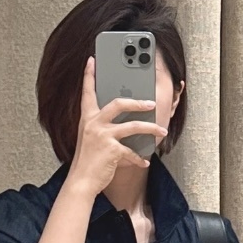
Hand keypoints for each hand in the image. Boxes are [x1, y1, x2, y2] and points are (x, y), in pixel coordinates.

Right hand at [66, 57, 168, 196]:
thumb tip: (126, 121)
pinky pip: (132, 151)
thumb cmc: (88, 161)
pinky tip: (145, 161)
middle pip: (118, 103)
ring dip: (150, 128)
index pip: (87, 92)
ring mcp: (103, 136)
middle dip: (137, 102)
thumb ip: (103, 127)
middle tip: (151, 103)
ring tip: (161, 130)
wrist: (81, 181)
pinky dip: (140, 158)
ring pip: (132, 126)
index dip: (89, 76)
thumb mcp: (91, 139)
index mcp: (87, 118)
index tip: (92, 60)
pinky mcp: (111, 150)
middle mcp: (94, 124)